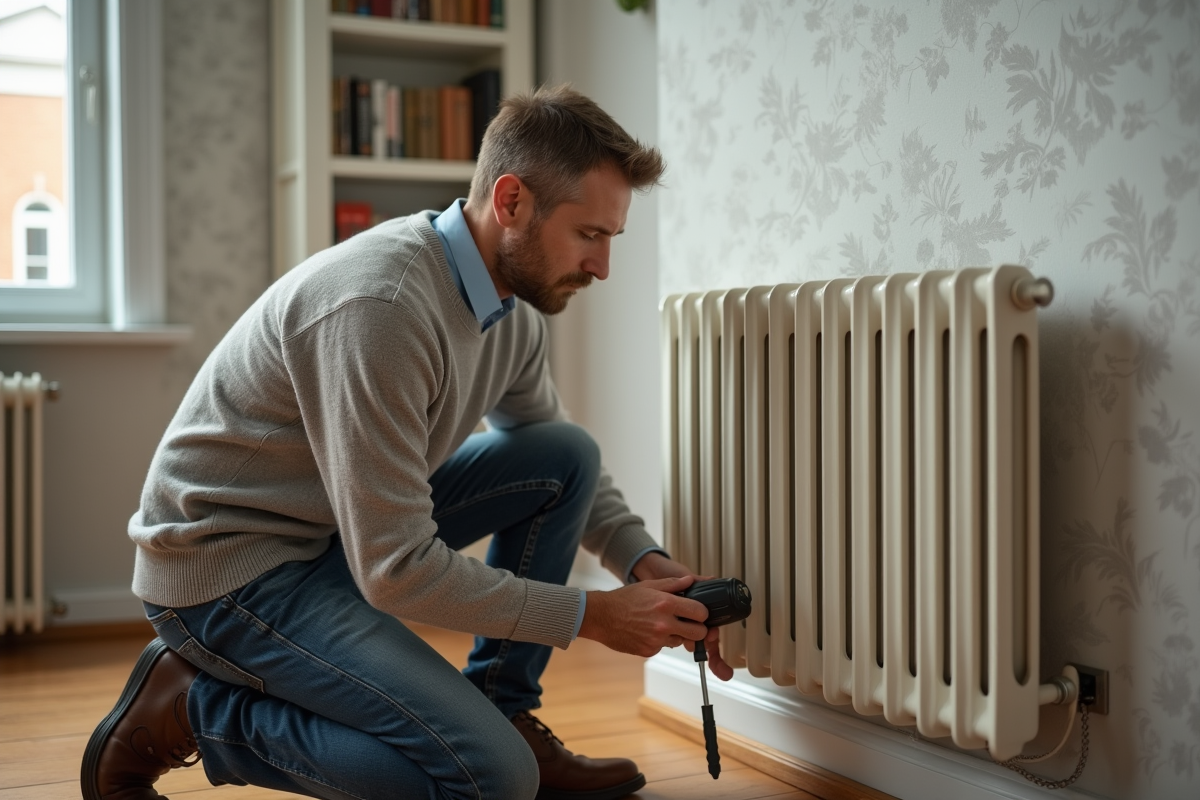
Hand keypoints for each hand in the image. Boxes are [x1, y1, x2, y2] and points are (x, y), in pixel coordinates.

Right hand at [626, 553, 734, 680]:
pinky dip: (660, 641)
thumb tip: (690, 581)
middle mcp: (664, 624)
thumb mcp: (648, 585)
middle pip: (698, 633)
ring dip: (677, 635)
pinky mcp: (649, 651)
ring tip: (662, 624)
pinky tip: (648, 631)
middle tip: (689, 623)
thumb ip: (672, 584)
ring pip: (681, 641)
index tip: (698, 612)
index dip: (702, 613)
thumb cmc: (623, 600)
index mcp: (666, 604)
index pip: (700, 613)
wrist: (601, 617)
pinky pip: (664, 647)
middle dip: (697, 628)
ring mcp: (656, 640)